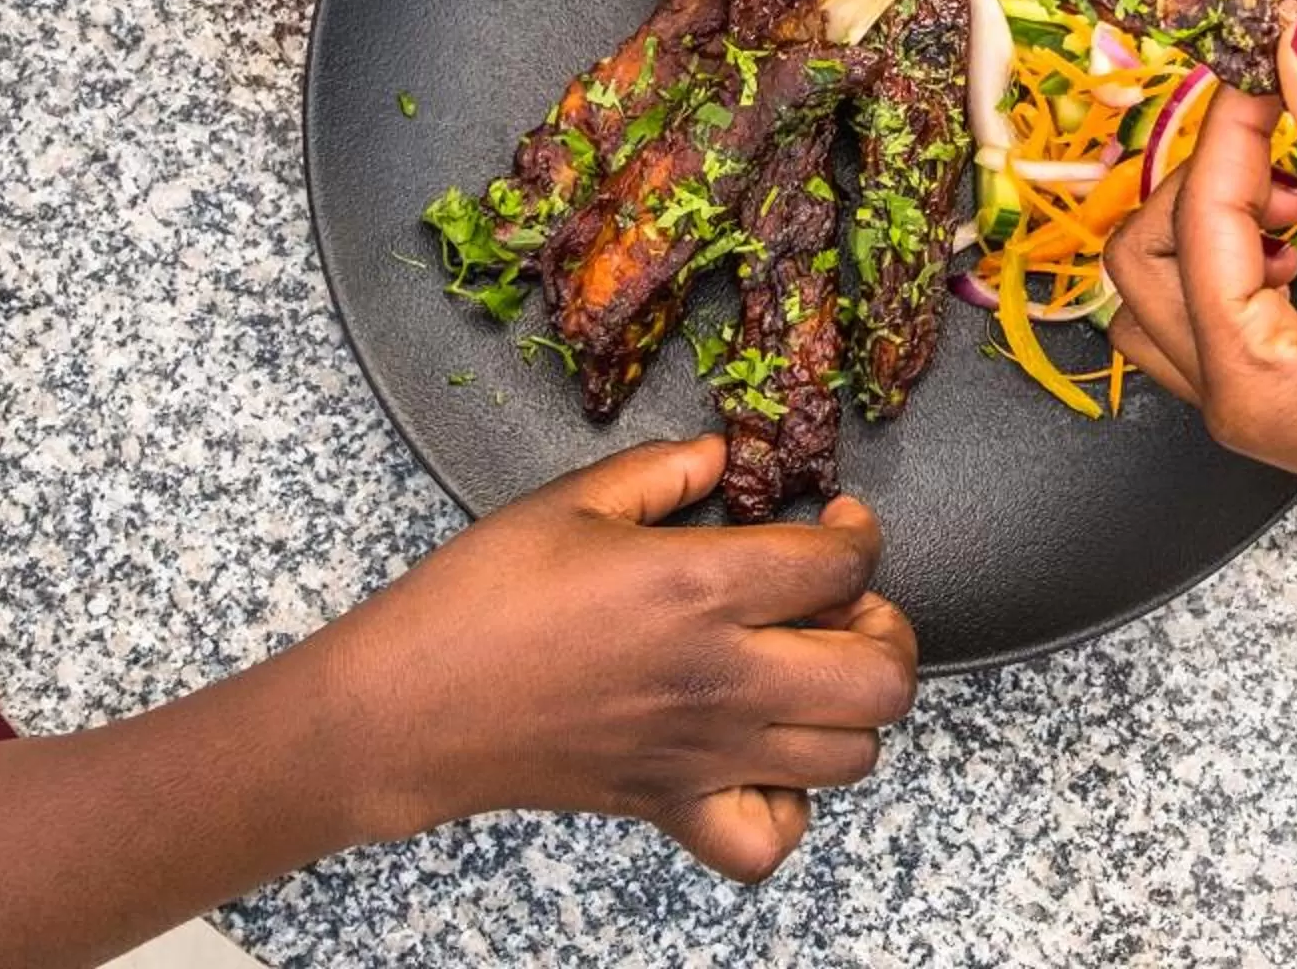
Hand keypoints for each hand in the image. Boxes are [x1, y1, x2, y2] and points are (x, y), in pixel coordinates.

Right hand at [320, 436, 914, 880]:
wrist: (409, 706)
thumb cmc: (477, 599)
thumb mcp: (569, 501)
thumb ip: (663, 472)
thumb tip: (722, 456)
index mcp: (701, 587)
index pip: (844, 566)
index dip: (858, 534)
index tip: (835, 524)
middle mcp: (722, 676)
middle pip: (882, 675)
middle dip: (887, 630)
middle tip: (844, 605)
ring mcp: (704, 753)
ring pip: (852, 756)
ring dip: (850, 710)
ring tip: (809, 671)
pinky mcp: (673, 805)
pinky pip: (771, 840)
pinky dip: (788, 806)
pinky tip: (763, 758)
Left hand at [1104, 14, 1296, 544]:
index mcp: (1250, 382)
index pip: (1198, 217)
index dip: (1237, 121)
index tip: (1281, 51)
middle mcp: (1236, 402)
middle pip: (1146, 258)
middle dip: (1205, 178)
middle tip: (1286, 128)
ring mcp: (1263, 403)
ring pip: (1174, 286)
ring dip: (1216, 219)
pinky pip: (1224, 307)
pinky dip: (1247, 251)